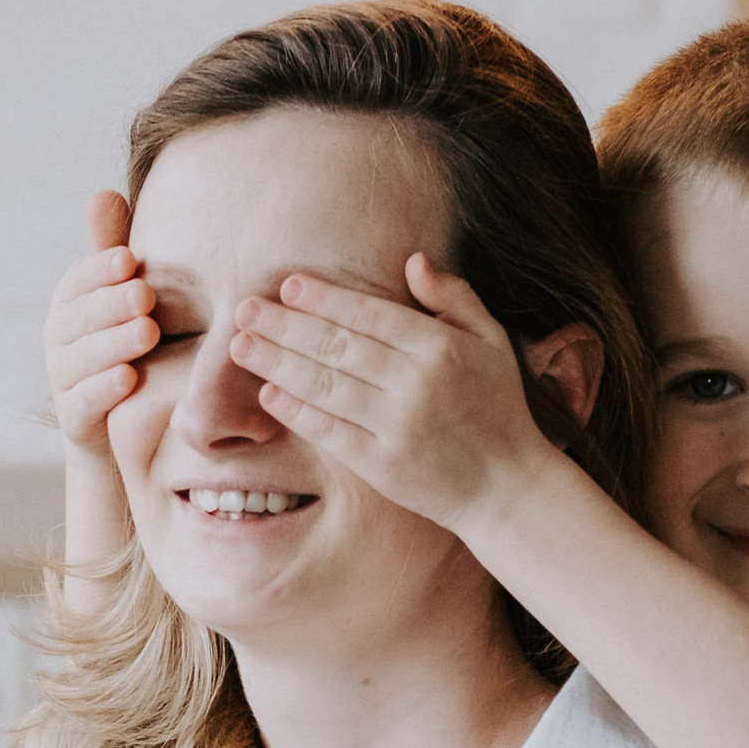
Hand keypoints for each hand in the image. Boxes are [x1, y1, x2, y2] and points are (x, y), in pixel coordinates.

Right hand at [43, 190, 157, 460]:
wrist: (120, 425)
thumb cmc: (127, 343)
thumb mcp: (122, 296)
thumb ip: (112, 249)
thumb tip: (104, 192)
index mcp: (70, 302)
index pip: (78, 280)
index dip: (100, 269)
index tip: (129, 259)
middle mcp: (59, 337)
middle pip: (81, 317)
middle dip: (112, 304)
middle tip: (146, 294)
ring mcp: (63, 378)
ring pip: (83, 358)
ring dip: (115, 343)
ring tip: (148, 332)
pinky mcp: (74, 417)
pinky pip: (86, 401)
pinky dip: (105, 389)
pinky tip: (130, 379)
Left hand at [228, 254, 556, 533]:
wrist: (507, 488)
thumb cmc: (498, 409)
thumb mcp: (493, 342)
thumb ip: (455, 298)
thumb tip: (412, 260)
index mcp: (442, 348)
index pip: (370, 314)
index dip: (324, 298)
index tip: (286, 286)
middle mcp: (417, 384)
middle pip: (337, 346)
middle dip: (284, 325)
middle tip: (245, 308)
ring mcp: (398, 427)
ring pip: (324, 386)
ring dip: (276, 363)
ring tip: (241, 345)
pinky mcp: (383, 466)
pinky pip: (329, 431)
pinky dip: (295, 411)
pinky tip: (268, 392)